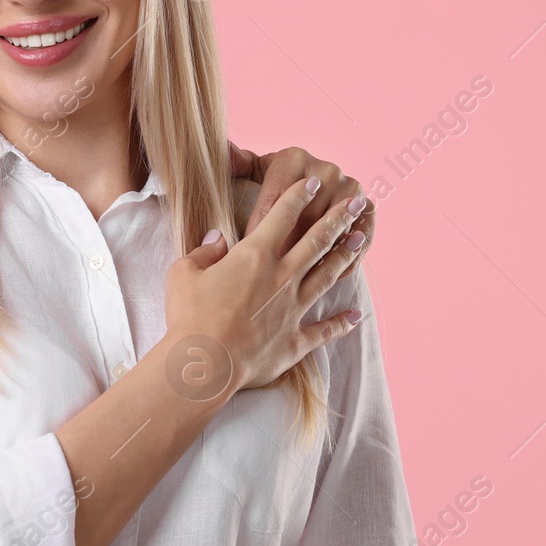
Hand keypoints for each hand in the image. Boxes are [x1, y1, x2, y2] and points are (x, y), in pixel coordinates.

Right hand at [164, 175, 366, 392]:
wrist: (203, 364)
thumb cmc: (189, 316)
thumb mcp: (183, 273)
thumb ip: (204, 251)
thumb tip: (216, 239)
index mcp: (254, 256)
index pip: (282, 215)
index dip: (299, 194)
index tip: (313, 181)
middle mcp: (280, 277)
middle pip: (316, 241)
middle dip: (338, 218)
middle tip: (356, 201)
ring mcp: (292, 309)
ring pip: (327, 276)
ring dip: (345, 257)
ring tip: (361, 239)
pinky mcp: (294, 340)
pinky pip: (323, 330)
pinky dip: (341, 324)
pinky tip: (356, 316)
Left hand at [230, 143, 372, 280]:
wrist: (312, 192)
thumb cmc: (271, 186)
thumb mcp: (252, 172)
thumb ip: (237, 164)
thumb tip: (227, 152)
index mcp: (294, 158)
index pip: (275, 201)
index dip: (259, 229)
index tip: (245, 253)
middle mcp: (326, 169)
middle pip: (305, 219)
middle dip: (287, 249)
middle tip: (269, 275)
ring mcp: (351, 189)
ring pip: (332, 233)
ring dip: (316, 259)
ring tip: (295, 282)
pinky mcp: (369, 208)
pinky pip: (358, 241)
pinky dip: (343, 262)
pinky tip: (324, 278)